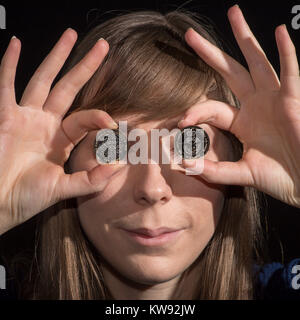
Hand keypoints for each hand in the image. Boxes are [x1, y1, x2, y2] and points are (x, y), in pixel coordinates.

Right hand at [0, 29, 123, 234]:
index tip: (114, 124)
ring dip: (56, 58)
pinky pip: (6, 86)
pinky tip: (15, 44)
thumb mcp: (63, 189)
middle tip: (103, 46)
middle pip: (68, 88)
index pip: (85, 119)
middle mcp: (45, 124)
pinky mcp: (5, 116)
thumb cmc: (27, 197)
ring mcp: (25, 117)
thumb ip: (90, 180)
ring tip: (70, 35)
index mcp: (61, 139)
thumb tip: (119, 165)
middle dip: (85, 67)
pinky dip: (9, 66)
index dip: (99, 117)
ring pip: (43, 80)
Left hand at [178, 5, 299, 206]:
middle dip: (210, 54)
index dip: (196, 111)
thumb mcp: (242, 173)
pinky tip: (279, 32)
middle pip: (230, 72)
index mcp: (242, 121)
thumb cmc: (279, 178)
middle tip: (189, 35)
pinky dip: (286, 54)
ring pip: (257, 63)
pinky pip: (290, 74)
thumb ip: (215, 171)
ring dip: (245, 39)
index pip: (212, 107)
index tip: (181, 122)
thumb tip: (185, 167)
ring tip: (233, 13)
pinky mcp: (293, 102)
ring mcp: (274, 100)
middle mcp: (256, 105)